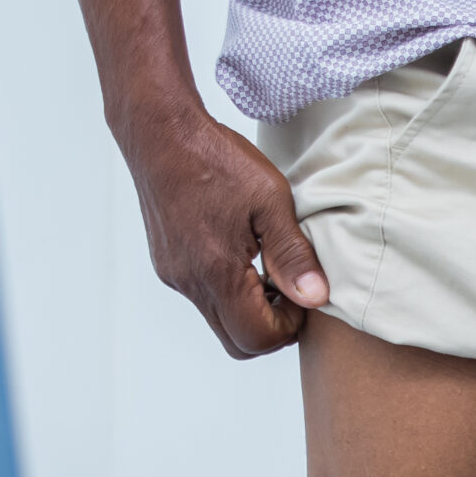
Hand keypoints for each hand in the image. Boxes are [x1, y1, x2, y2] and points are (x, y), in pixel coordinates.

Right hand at [126, 110, 330, 359]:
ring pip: (218, 320)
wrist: (160, 133)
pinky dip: (228, 291)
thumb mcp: (270, 200)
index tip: (302, 295)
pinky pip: (202, 296)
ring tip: (268, 266)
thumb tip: (315, 297)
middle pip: (236, 343)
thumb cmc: (215, 159)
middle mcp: (190, 283)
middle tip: (290, 290)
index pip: (257, 338)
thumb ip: (293, 254)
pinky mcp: (168, 264)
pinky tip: (242, 253)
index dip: (289, 326)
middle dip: (270, 328)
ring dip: (249, 309)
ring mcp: (175, 276)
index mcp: (217, 272)